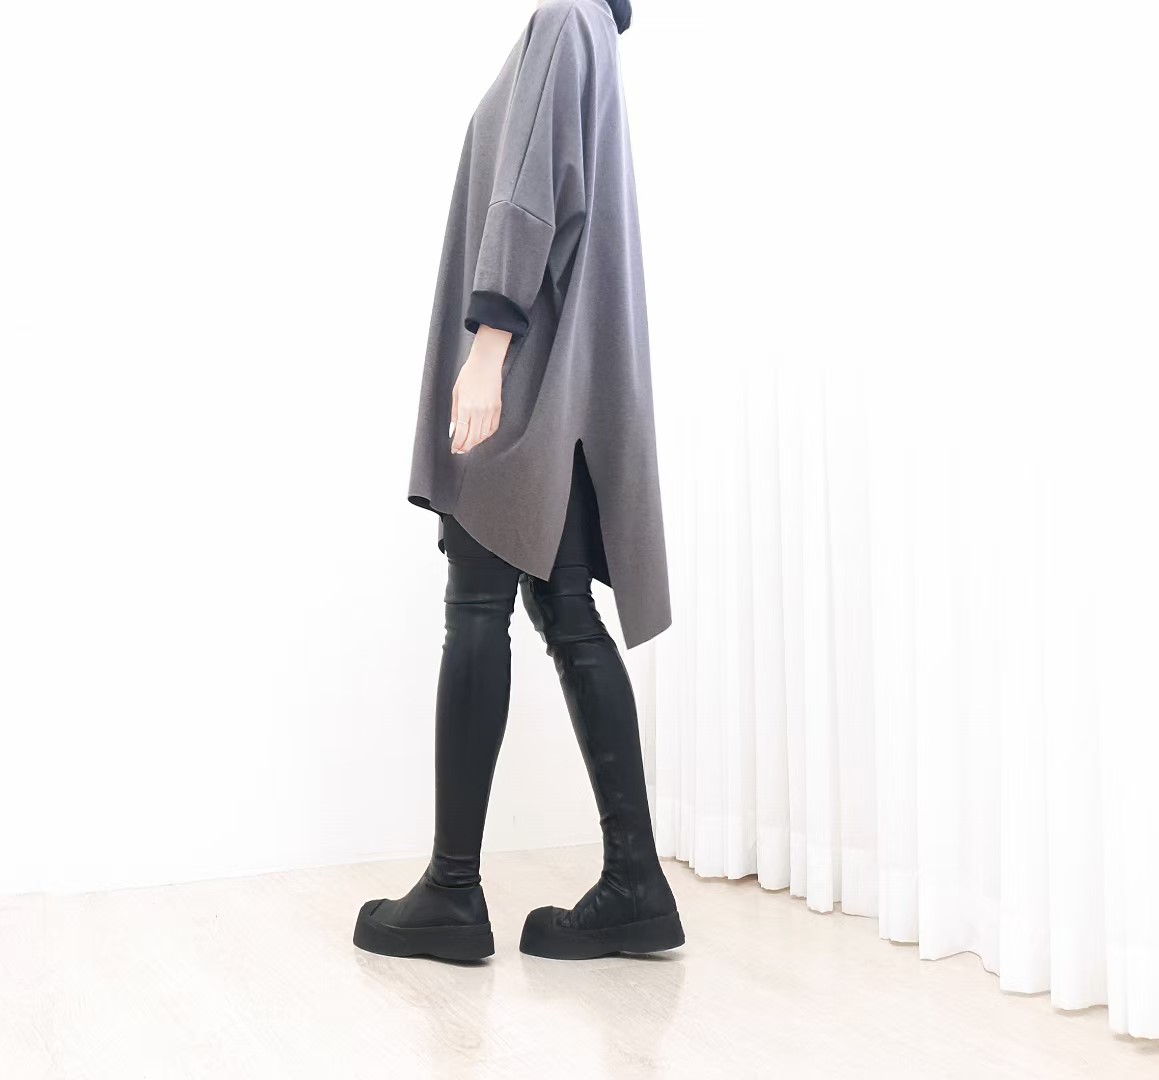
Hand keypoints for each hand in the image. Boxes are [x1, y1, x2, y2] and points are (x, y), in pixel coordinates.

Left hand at [449, 325, 510, 454]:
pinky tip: (480, 436)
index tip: (454, 448)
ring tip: (469, 444)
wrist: (485, 363)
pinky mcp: (498, 409)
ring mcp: (490, 411)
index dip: (458, 444)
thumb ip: (455, 414)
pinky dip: (486, 435)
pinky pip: (492, 428)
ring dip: (475, 442)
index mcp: (466, 407)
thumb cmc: (469, 375)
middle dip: (465, 447)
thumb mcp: (456, 393)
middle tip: (460, 450)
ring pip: (483, 435)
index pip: (461, 433)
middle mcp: (479, 411)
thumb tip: (454, 430)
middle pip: (473, 437)